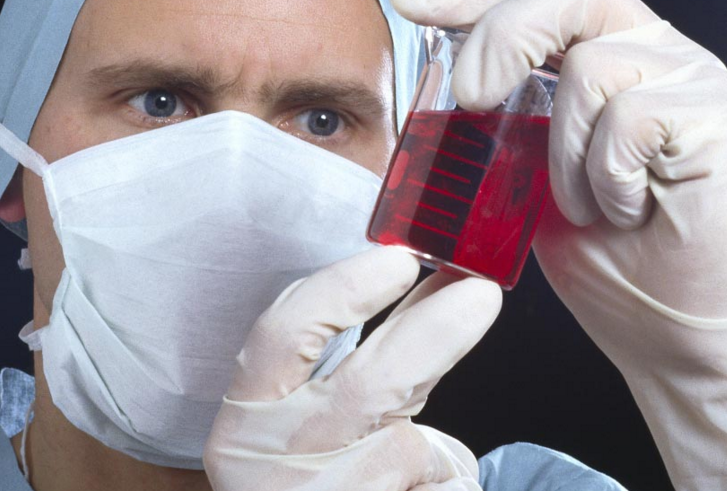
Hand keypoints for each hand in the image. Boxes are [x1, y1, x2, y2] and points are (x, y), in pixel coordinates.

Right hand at [203, 246, 501, 490]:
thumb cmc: (300, 486)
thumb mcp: (289, 436)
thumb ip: (345, 377)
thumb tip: (431, 302)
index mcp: (246, 427)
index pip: (285, 336)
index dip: (346, 288)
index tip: (399, 259)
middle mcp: (275, 464)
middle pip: (367, 383)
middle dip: (436, 329)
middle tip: (480, 293)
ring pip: (409, 449)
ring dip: (443, 448)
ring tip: (443, 455)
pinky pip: (440, 488)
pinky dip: (447, 484)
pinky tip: (431, 489)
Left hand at [392, 0, 726, 489]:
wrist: (670, 329)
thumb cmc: (605, 257)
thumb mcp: (528, 180)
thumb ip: (504, 126)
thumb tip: (439, 101)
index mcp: (610, 57)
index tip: (410, 0)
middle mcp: (657, 54)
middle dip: (504, 36)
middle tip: (470, 97)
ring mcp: (697, 80)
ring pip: (593, 67)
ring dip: (563, 152)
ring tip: (584, 205)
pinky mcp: (723, 119)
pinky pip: (631, 119)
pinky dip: (607, 175)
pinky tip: (625, 211)